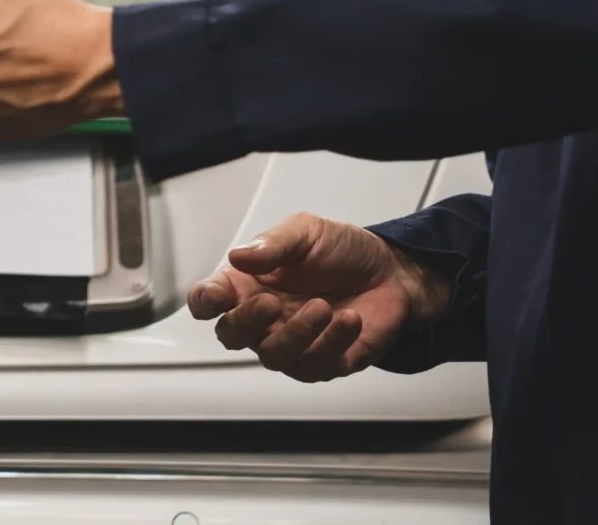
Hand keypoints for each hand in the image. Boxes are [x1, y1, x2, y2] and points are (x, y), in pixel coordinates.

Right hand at [187, 212, 451, 382]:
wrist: (392, 273)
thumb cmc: (342, 251)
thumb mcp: (307, 232)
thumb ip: (273, 244)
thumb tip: (239, 255)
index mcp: (248, 283)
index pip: (209, 300)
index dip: (205, 302)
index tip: (216, 297)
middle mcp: (264, 318)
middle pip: (232, 335)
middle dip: (247, 322)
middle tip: (271, 303)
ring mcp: (292, 344)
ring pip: (273, 356)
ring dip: (297, 334)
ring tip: (323, 307)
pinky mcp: (323, 363)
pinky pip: (315, 365)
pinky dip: (332, 343)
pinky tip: (349, 320)